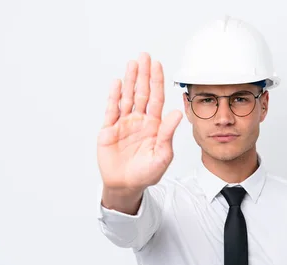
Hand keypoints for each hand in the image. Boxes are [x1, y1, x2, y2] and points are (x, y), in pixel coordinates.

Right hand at [97, 53, 182, 191]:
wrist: (126, 186)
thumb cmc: (146, 174)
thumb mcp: (162, 156)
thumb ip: (168, 134)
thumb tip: (176, 113)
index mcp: (154, 126)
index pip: (156, 98)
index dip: (157, 81)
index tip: (158, 65)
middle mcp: (140, 121)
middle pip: (142, 93)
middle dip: (143, 74)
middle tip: (144, 56)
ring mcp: (124, 124)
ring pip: (127, 97)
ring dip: (129, 80)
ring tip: (132, 63)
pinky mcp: (109, 129)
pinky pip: (112, 109)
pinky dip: (114, 96)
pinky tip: (117, 83)